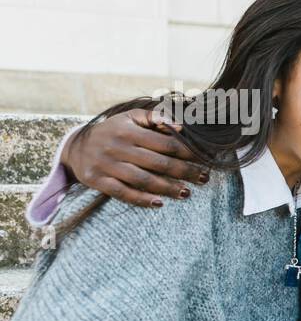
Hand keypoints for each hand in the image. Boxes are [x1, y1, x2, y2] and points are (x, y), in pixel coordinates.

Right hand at [63, 107, 208, 207]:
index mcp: (128, 130)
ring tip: (187, 193)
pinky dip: (141, 199)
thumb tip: (180, 125)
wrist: (76, 147)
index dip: (187, 152)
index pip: (164, 143)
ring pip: (143, 179)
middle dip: (184, 171)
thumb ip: (154, 117)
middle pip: (158, 163)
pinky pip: (122, 193)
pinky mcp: (98, 180)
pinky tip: (159, 203)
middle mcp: (117, 147)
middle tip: (204, 178)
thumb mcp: (129, 118)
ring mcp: (107, 165)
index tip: (205, 158)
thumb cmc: (113, 131)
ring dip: (168, 188)